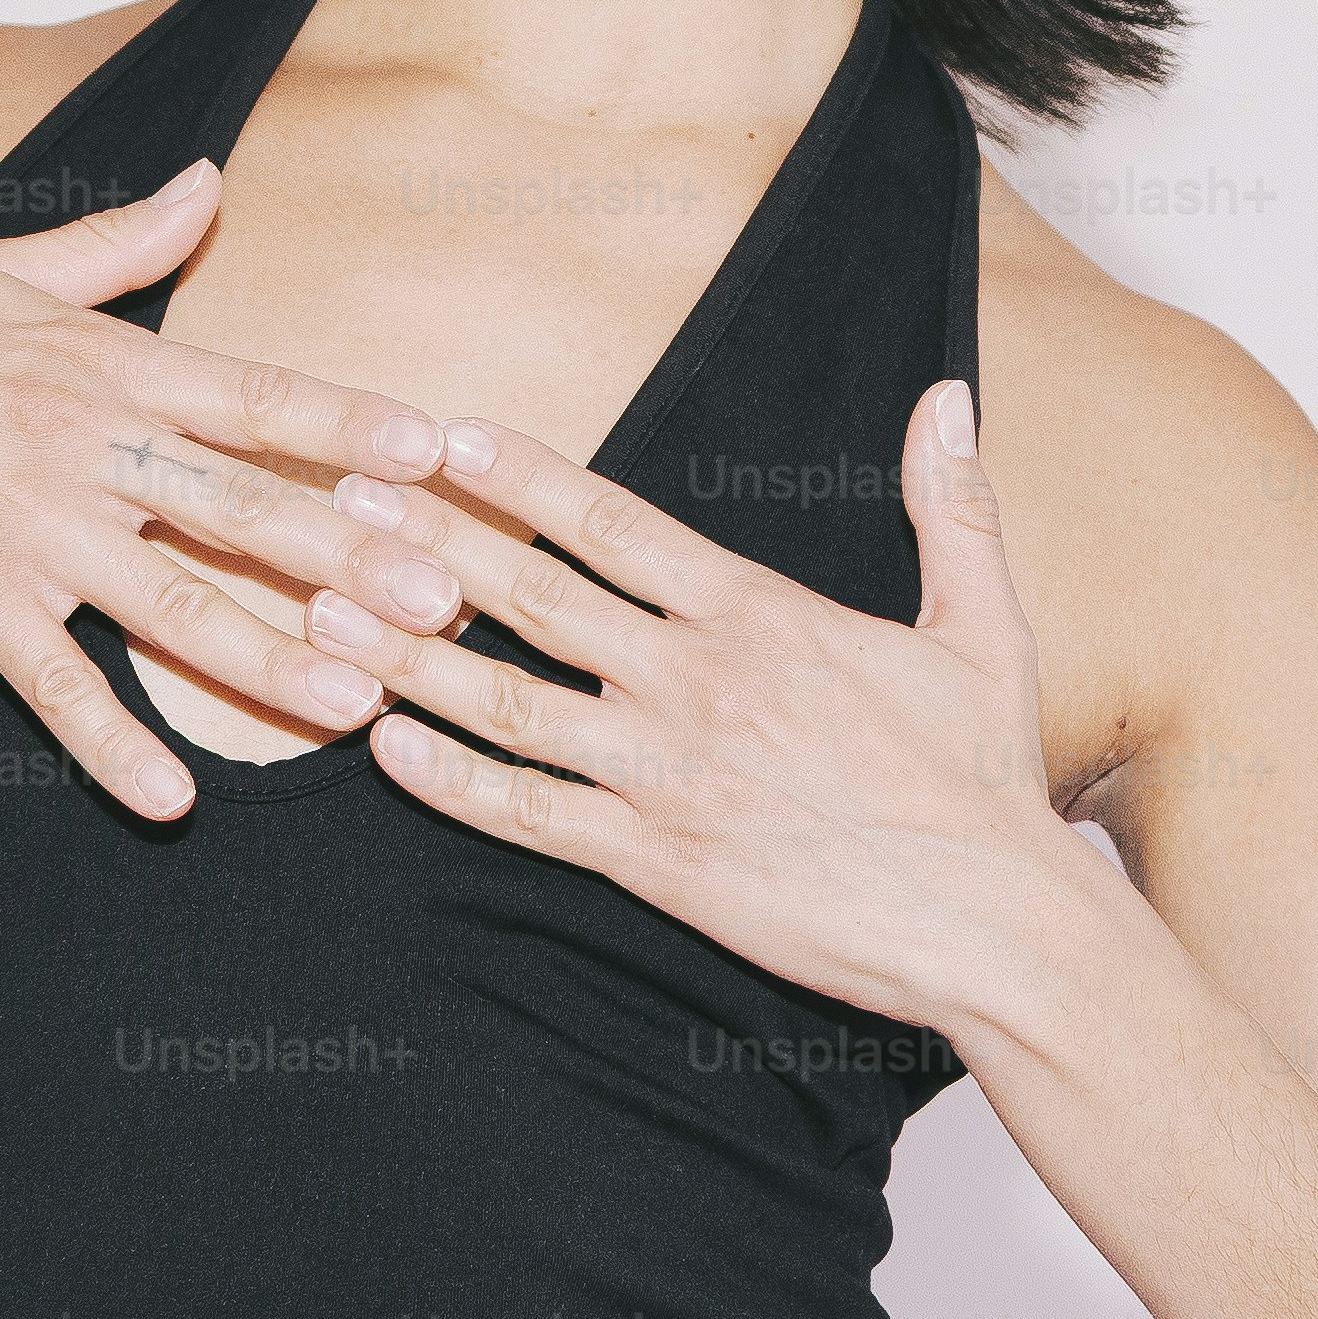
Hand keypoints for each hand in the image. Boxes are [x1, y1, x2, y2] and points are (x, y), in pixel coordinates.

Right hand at [0, 160, 468, 816]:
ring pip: (170, 600)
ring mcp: (24, 523)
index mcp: (102, 363)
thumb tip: (209, 178)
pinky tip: (171, 798)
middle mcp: (80, 440)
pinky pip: (51, 679)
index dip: (351, 423)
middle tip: (448, 604)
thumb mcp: (4, 266)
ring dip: (268, 659)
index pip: (254, 394)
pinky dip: (111, 740)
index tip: (441, 451)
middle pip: (241, 504)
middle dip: (353, 557)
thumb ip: (122, 241)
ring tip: (356, 706)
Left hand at [294, 376, 1085, 1033]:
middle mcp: (697, 680)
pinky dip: (448, 783)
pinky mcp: (657, 862)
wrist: (996, 921)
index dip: (524, 475)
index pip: (614, 524)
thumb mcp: (984, 626)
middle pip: (533, 596)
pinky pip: (528, 816)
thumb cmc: (987, 779)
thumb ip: (951, 506)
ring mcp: (667, 773)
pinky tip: (383, 749)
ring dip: (406, 655)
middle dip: (427, 541)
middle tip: (340, 499)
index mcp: (760, 613)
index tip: (448, 434)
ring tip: (322, 611)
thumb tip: (949, 396)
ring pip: (507, 701)